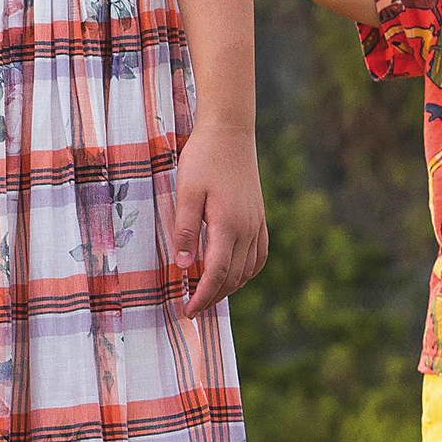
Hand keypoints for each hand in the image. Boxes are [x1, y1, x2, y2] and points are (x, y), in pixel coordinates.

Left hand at [171, 121, 268, 314]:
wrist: (230, 131)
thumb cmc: (203, 158)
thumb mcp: (186, 191)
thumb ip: (184, 228)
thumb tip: (181, 266)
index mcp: (228, 225)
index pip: (216, 273)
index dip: (202, 295)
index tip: (187, 310)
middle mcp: (247, 229)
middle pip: (233, 276)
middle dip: (213, 296)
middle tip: (192, 308)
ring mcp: (257, 222)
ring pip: (248, 269)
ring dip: (230, 286)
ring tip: (208, 294)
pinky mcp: (260, 215)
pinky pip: (259, 254)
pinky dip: (248, 271)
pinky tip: (237, 273)